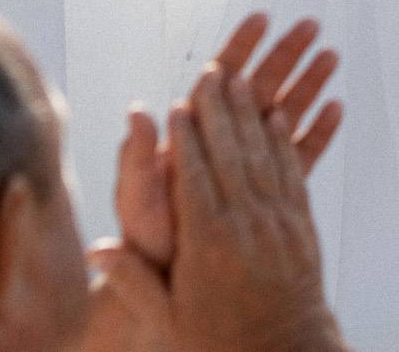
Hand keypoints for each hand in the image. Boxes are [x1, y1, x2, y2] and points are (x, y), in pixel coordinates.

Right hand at [98, 67, 348, 351]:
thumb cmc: (217, 341)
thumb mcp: (168, 318)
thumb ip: (134, 280)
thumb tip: (96, 251)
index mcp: (208, 243)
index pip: (194, 177)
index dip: (187, 138)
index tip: (179, 104)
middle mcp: (246, 225)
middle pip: (231, 154)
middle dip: (220, 110)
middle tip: (213, 72)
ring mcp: (279, 223)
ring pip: (265, 155)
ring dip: (254, 113)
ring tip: (244, 79)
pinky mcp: (302, 226)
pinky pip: (294, 171)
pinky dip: (286, 140)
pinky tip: (280, 116)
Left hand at [111, 15, 341, 274]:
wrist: (171, 285)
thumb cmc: (148, 241)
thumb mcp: (137, 200)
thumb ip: (137, 159)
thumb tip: (138, 111)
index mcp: (194, 133)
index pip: (218, 80)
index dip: (240, 47)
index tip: (261, 18)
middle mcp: (224, 141)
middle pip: (260, 86)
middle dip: (285, 53)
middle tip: (311, 24)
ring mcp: (250, 163)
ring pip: (285, 112)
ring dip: (309, 83)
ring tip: (332, 55)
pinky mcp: (271, 187)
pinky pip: (299, 153)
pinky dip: (319, 130)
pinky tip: (338, 107)